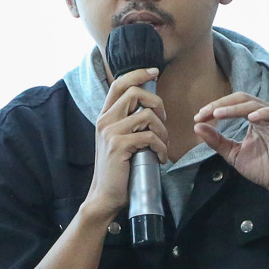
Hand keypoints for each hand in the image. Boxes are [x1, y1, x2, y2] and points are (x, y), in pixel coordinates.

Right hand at [83, 66, 166, 217]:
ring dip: (162, 131)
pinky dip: (161, 147)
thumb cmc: (119, 170)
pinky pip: (150, 136)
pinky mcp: (119, 145)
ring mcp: (110, 132)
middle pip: (135, 92)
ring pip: (147, 115)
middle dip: (157, 104)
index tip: (154, 72)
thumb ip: (129, 122)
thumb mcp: (120, 140)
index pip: (119, 84)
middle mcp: (105, 121)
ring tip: (162, 145)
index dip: (138, 74)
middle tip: (163, 121)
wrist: (105, 196)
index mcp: (105, 117)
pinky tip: (160, 158)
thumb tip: (152, 107)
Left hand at [193, 93, 268, 206]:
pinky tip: (250, 118)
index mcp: (252, 120)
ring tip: (219, 114)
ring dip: (236, 108)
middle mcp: (264, 116)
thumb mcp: (234, 154)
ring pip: (256, 104)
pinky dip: (264, 113)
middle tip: (205, 113)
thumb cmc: (263, 169)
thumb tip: (197, 126)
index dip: (214, 107)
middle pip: (242, 99)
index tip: (198, 117)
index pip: (232, 105)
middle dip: (222, 104)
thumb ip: (217, 141)